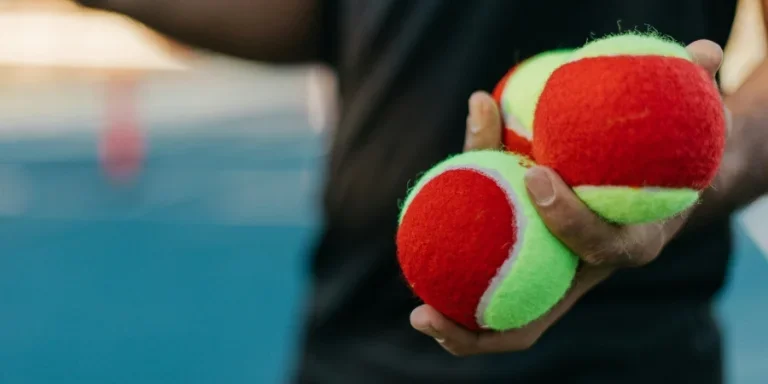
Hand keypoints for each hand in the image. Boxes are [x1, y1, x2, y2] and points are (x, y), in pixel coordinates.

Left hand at [411, 40, 726, 355]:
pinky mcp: (530, 274)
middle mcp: (584, 275)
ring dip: (457, 326)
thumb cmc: (660, 157)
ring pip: (503, 321)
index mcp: (630, 243)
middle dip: (478, 330)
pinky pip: (489, 289)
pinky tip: (418, 259)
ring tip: (415, 313)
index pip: (605, 247)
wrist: (659, 192)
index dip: (574, 220)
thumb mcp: (678, 125)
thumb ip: (692, 86)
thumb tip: (703, 50)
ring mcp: (553, 282)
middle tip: (426, 314)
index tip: (538, 176)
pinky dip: (457, 286)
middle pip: (532, 323)